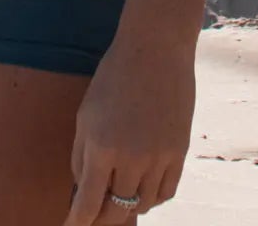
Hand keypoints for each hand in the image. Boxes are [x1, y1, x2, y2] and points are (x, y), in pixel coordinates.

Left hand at [63, 43, 193, 220]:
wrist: (155, 48)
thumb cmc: (114, 77)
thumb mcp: (86, 114)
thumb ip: (81, 156)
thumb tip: (83, 190)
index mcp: (101, 147)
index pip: (88, 204)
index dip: (78, 222)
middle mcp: (131, 158)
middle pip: (117, 211)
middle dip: (103, 218)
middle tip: (96, 216)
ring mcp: (158, 157)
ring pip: (143, 205)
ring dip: (129, 206)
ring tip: (121, 193)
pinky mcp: (179, 152)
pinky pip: (166, 193)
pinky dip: (153, 197)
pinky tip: (144, 187)